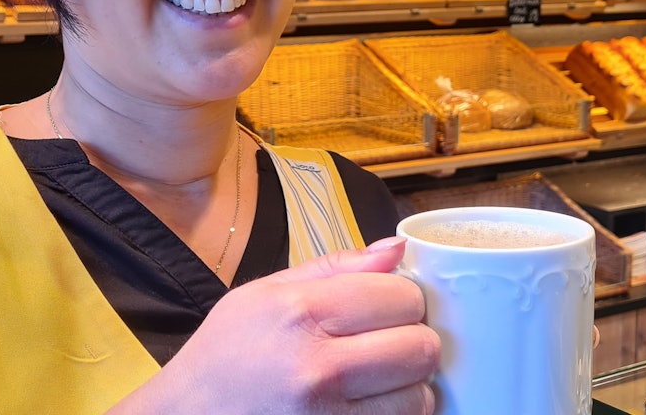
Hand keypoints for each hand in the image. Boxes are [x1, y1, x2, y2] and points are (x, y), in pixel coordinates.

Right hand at [115, 237, 439, 414]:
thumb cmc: (223, 358)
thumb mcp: (263, 294)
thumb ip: (335, 267)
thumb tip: (397, 248)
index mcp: (300, 314)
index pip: (401, 295)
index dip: (400, 298)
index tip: (384, 306)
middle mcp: (318, 369)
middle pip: (421, 346)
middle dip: (411, 339)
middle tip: (385, 342)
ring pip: (420, 395)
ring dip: (406, 385)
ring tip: (372, 379)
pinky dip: (395, 414)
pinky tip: (366, 404)